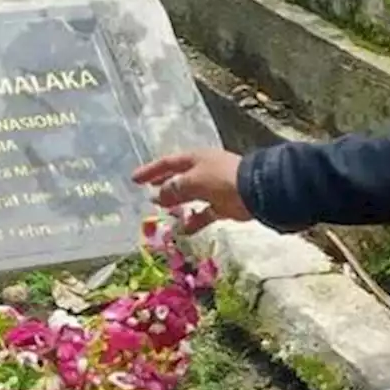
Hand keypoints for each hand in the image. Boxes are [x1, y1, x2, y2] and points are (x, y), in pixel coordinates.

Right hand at [131, 149, 251, 233]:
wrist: (255, 191)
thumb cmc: (221, 179)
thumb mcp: (192, 181)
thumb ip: (173, 188)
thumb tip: (158, 196)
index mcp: (195, 158)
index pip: (167, 163)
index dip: (150, 171)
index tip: (134, 180)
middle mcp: (203, 170)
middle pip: (179, 178)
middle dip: (164, 186)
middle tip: (149, 196)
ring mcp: (214, 187)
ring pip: (190, 196)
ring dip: (177, 204)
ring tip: (164, 212)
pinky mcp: (223, 204)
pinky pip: (204, 213)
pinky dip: (194, 221)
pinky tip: (184, 230)